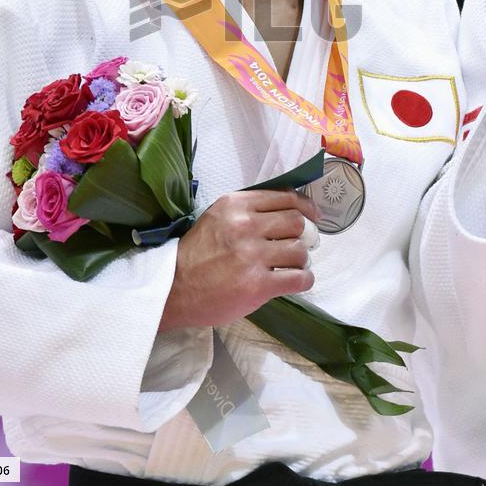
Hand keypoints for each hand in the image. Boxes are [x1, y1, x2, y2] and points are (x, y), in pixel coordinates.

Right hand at [160, 189, 319, 329]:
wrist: (173, 287)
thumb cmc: (197, 252)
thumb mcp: (217, 217)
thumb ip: (247, 210)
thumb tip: (286, 211)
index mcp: (236, 205)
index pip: (285, 197)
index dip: (305, 207)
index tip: (313, 216)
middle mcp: (246, 225)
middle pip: (297, 223)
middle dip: (306, 234)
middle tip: (304, 244)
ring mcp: (252, 256)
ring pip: (300, 251)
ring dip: (302, 259)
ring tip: (293, 265)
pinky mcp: (258, 285)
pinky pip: (299, 278)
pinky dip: (304, 279)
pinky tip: (297, 280)